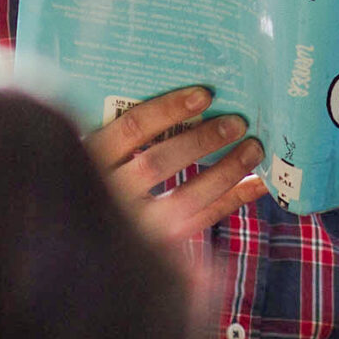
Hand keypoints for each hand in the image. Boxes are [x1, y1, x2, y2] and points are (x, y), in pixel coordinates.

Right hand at [85, 87, 266, 245]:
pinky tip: (256, 184)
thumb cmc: (100, 171)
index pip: (131, 128)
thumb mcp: (100, 146)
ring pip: (183, 198)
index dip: (168, 110)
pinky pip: (200, 220)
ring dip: (224, 172)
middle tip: (238, 123)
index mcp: (90, 157)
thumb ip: (130, 127)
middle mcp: (108, 193)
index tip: (204, 94)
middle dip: (202, 141)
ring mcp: (133, 224)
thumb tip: (193, 96)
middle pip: (158, 163)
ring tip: (253, 150)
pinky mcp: (157, 244)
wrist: (83, 237)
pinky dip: (231, 200)